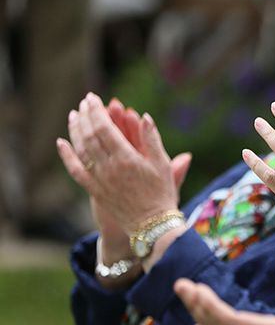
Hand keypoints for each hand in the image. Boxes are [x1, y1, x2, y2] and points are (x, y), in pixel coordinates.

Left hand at [56, 92, 182, 234]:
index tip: (93, 98)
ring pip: (80, 149)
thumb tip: (144, 116)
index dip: (97, 111)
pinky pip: (75, 170)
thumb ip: (152, 139)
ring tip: (74, 115)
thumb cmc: (162, 193)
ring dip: (75, 130)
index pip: (105, 128)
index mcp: (127, 158)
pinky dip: (66, 155)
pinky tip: (61, 142)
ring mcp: (99, 179)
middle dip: (85, 116)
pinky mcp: (94, 190)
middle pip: (90, 136)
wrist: (152, 225)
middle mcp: (109, 168)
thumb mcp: (163, 164)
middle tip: (84, 102)